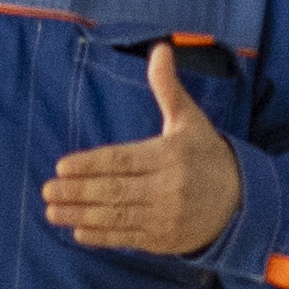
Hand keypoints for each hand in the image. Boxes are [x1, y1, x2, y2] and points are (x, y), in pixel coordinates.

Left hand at [42, 41, 240, 260]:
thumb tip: (160, 49)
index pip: (123, 160)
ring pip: (117, 216)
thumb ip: (167, 88)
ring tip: (52, 212)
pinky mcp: (164, 240)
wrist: (241, 202)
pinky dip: (102, 237)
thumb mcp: (190, 119)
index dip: (91, 164)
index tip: (62, 166)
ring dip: (81, 215)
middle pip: (115, 190)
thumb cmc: (205, 154)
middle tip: (48, 190)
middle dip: (79, 191)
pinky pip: (128, 238)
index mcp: (170, 155)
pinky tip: (78, 231)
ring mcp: (166, 217)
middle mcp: (168, 187)